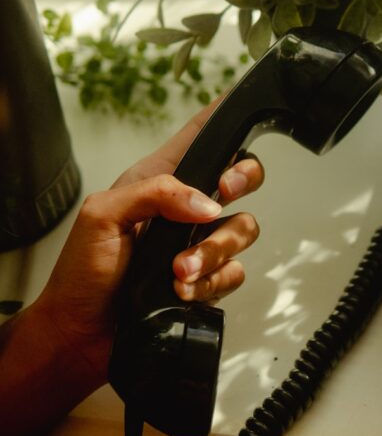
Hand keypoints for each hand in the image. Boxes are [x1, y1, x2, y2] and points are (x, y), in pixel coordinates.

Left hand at [32, 99, 264, 387]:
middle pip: (244, 176)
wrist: (83, 333)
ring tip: (179, 271)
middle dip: (243, 180)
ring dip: (213, 252)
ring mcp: (201, 244)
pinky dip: (211, 282)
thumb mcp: (102, 217)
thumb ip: (155, 193)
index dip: (224, 117)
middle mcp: (187, 208)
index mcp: (160, 181)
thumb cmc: (82, 273)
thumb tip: (208, 202)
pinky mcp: (209, 278)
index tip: (241, 103)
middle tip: (223, 194)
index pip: (201, 137)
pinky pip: (235, 272)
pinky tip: (183, 290)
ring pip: (244, 229)